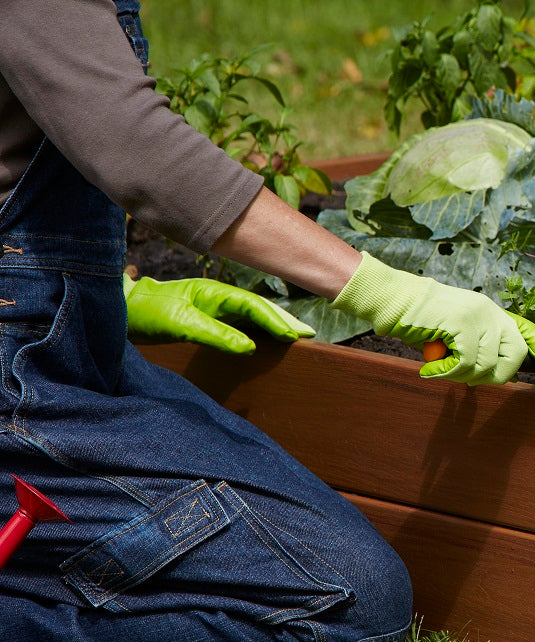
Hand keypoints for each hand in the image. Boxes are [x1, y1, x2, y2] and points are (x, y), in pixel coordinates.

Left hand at [123, 274, 314, 354]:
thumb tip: (250, 348)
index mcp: (214, 293)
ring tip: (297, 335)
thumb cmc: (146, 312)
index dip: (276, 320)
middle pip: (259, 308)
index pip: (254, 306)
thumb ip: (216, 335)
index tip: (294, 335)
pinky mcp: (205, 321)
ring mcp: (211, 309)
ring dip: (273, 325)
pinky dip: (257, 331)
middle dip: (284, 320)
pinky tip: (266, 339)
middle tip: (308, 333)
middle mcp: (216, 299)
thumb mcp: (181, 324)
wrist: (118, 311)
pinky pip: (239, 325)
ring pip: (251, 316)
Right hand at [330, 252, 534, 387]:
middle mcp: (491, 311)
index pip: (530, 334)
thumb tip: (492, 374)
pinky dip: (449, 372)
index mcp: (492, 313)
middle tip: (468, 377)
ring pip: (488, 364)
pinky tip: (432, 368)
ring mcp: (478, 315)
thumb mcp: (455, 334)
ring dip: (463, 375)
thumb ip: (477, 348)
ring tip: (442, 368)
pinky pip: (467, 362)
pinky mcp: (462, 322)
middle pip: (516, 354)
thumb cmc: (420, 321)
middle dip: (497, 375)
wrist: (393, 299)